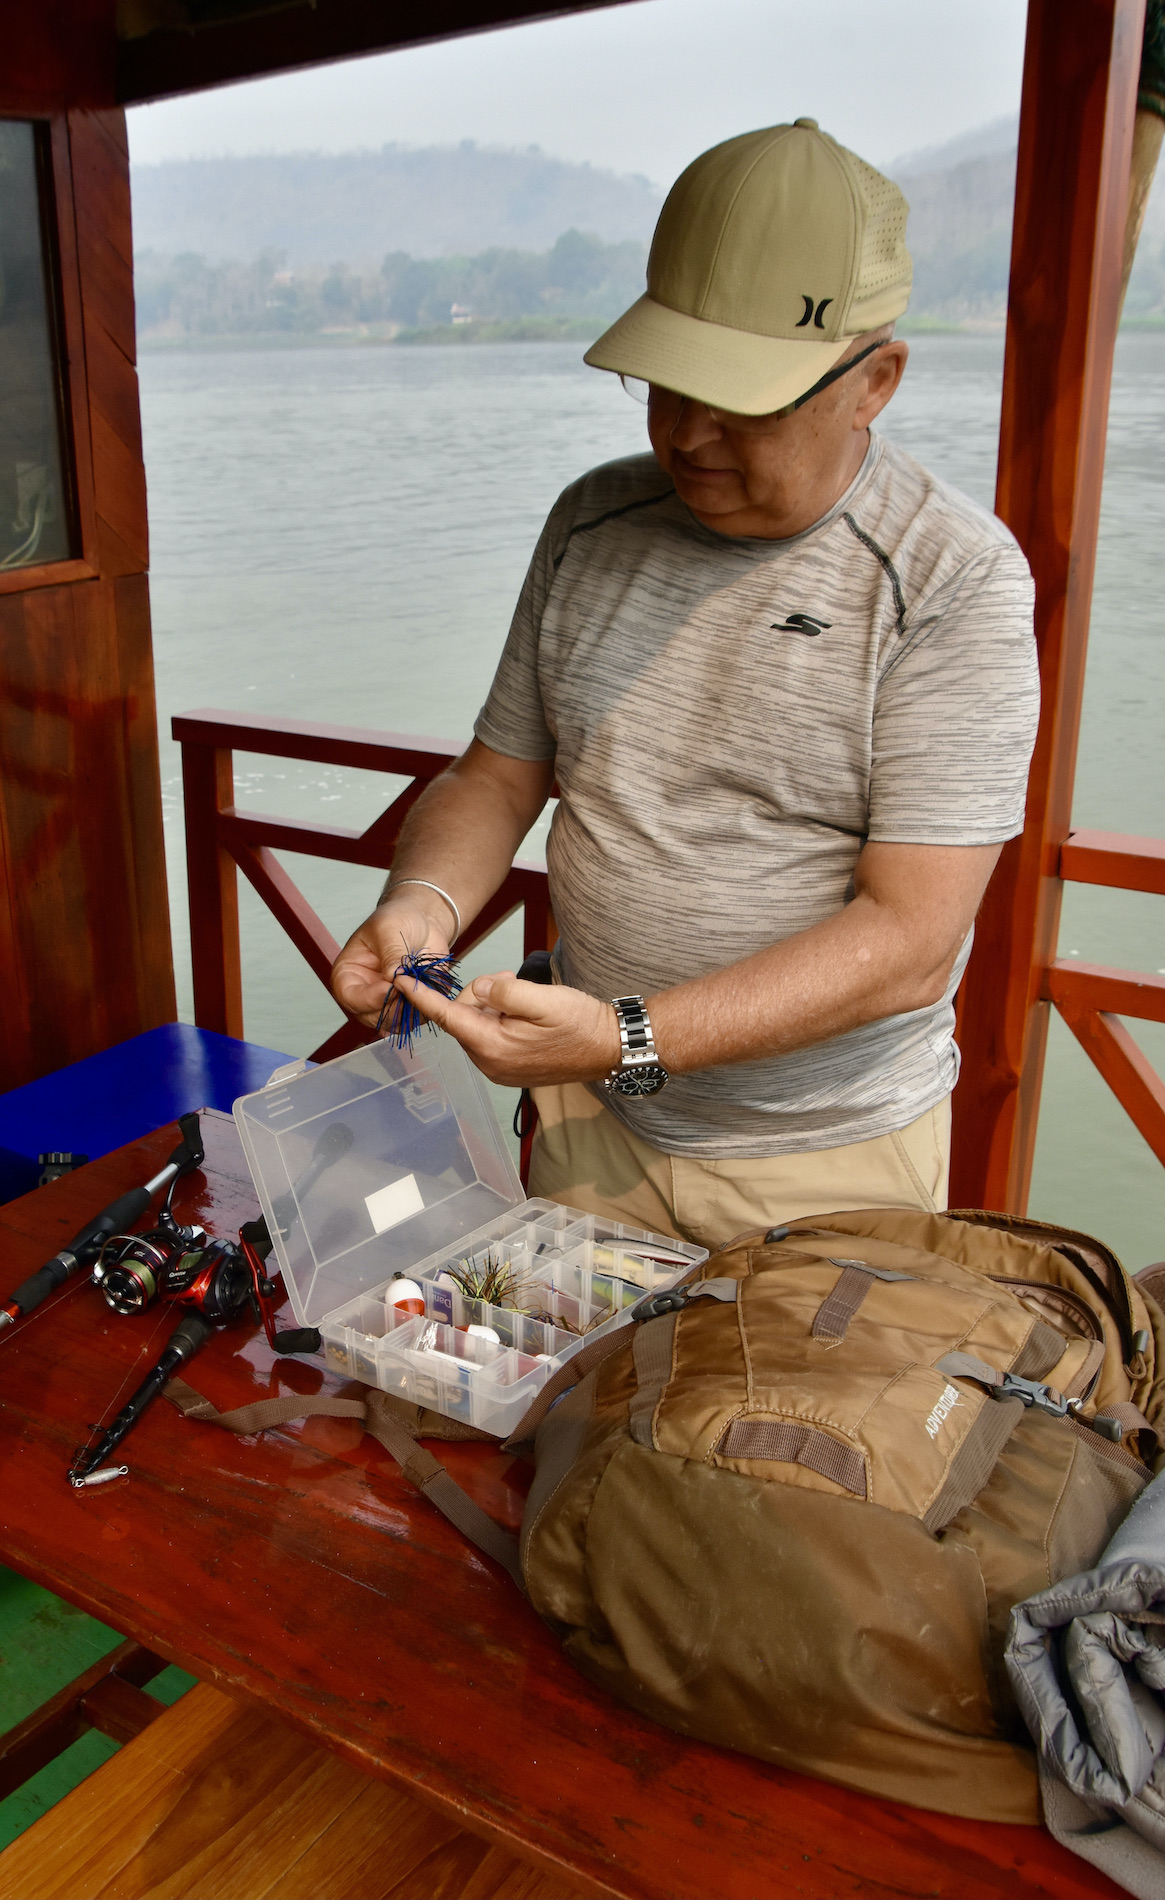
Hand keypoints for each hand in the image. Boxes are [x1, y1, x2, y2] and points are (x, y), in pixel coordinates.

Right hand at [331, 895, 450, 1026]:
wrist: (423, 922)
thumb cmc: (398, 919)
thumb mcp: (389, 928)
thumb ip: (390, 952)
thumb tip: (392, 977)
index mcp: (348, 973)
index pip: (349, 997)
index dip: (370, 998)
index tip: (392, 986)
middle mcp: (364, 993)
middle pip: (371, 1016)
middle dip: (394, 1007)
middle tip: (413, 989)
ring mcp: (386, 1003)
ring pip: (394, 1023)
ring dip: (411, 1011)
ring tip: (424, 987)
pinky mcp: (407, 1006)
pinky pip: (414, 1020)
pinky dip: (425, 1011)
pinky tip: (432, 992)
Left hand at [393, 968, 620, 1087]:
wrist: (609, 1048)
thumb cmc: (580, 1023)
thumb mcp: (543, 999)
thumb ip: (503, 992)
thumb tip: (478, 991)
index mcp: (493, 1046)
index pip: (447, 1017)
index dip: (422, 997)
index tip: (401, 980)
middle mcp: (490, 1063)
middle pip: (464, 1018)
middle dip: (479, 995)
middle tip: (510, 982)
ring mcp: (499, 1070)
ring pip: (477, 1026)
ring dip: (492, 1007)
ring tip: (524, 999)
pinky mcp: (509, 1069)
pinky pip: (489, 1037)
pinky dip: (499, 1020)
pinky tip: (524, 1015)